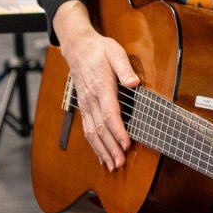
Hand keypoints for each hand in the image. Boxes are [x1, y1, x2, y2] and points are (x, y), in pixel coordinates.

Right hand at [53, 0, 138, 170]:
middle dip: (111, 148)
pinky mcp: (85, 107)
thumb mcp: (115, 52)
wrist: (78, 47)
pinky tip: (102, 156)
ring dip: (102, 151)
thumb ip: (124, 68)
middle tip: (120, 163)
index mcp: (101, 87)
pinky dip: (95, 145)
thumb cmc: (99, 50)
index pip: (110, 114)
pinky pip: (88, 130)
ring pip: (92, 133)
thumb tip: (134, 82)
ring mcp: (86, 105)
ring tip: (112, 165)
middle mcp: (91, 99)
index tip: (127, 145)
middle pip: (100, 129)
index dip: (118, 131)